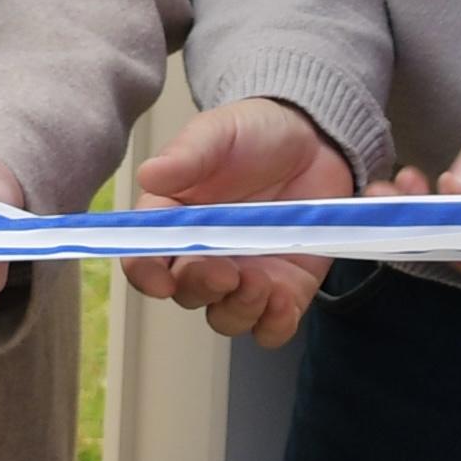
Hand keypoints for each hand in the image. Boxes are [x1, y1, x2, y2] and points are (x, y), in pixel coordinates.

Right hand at [124, 96, 352, 347]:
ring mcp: (245, 277)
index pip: (145, 259)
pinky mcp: (285, 290)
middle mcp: (204, 256)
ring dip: (239, 308)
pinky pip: (272, 328)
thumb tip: (148, 174)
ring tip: (262, 281)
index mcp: (174, 221)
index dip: (145, 273)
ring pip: (227, 318)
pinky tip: (285, 300)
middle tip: (226, 269)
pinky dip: (275, 324)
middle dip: (202, 287)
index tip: (159, 279)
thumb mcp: (219, 132)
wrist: (315, 140)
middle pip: (187, 293)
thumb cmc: (257, 133)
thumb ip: (188, 155)